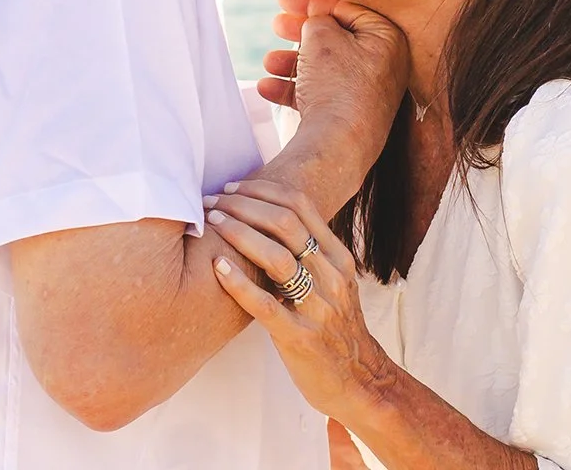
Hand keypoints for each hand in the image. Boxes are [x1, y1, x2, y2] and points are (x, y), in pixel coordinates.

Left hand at [205, 179, 396, 424]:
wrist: (358, 380)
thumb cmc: (335, 328)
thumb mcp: (333, 283)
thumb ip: (310, 254)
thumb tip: (266, 220)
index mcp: (338, 257)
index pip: (301, 207)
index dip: (263, 191)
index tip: (233, 188)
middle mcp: (331, 276)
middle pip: (285, 224)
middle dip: (244, 206)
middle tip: (212, 203)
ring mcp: (317, 307)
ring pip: (276, 257)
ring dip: (239, 234)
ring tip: (212, 223)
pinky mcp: (299, 337)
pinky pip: (265, 304)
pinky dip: (238, 283)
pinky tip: (217, 267)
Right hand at [258, 0, 407, 168]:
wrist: (337, 146)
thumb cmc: (336, 86)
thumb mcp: (321, 36)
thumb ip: (317, 19)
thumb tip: (316, 21)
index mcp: (387, 38)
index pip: (348, 9)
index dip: (313, 1)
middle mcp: (385, 66)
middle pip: (336, 39)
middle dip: (300, 32)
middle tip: (276, 23)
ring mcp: (369, 94)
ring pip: (325, 68)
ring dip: (292, 62)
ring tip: (269, 62)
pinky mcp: (352, 117)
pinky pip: (322, 95)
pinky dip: (295, 89)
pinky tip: (267, 88)